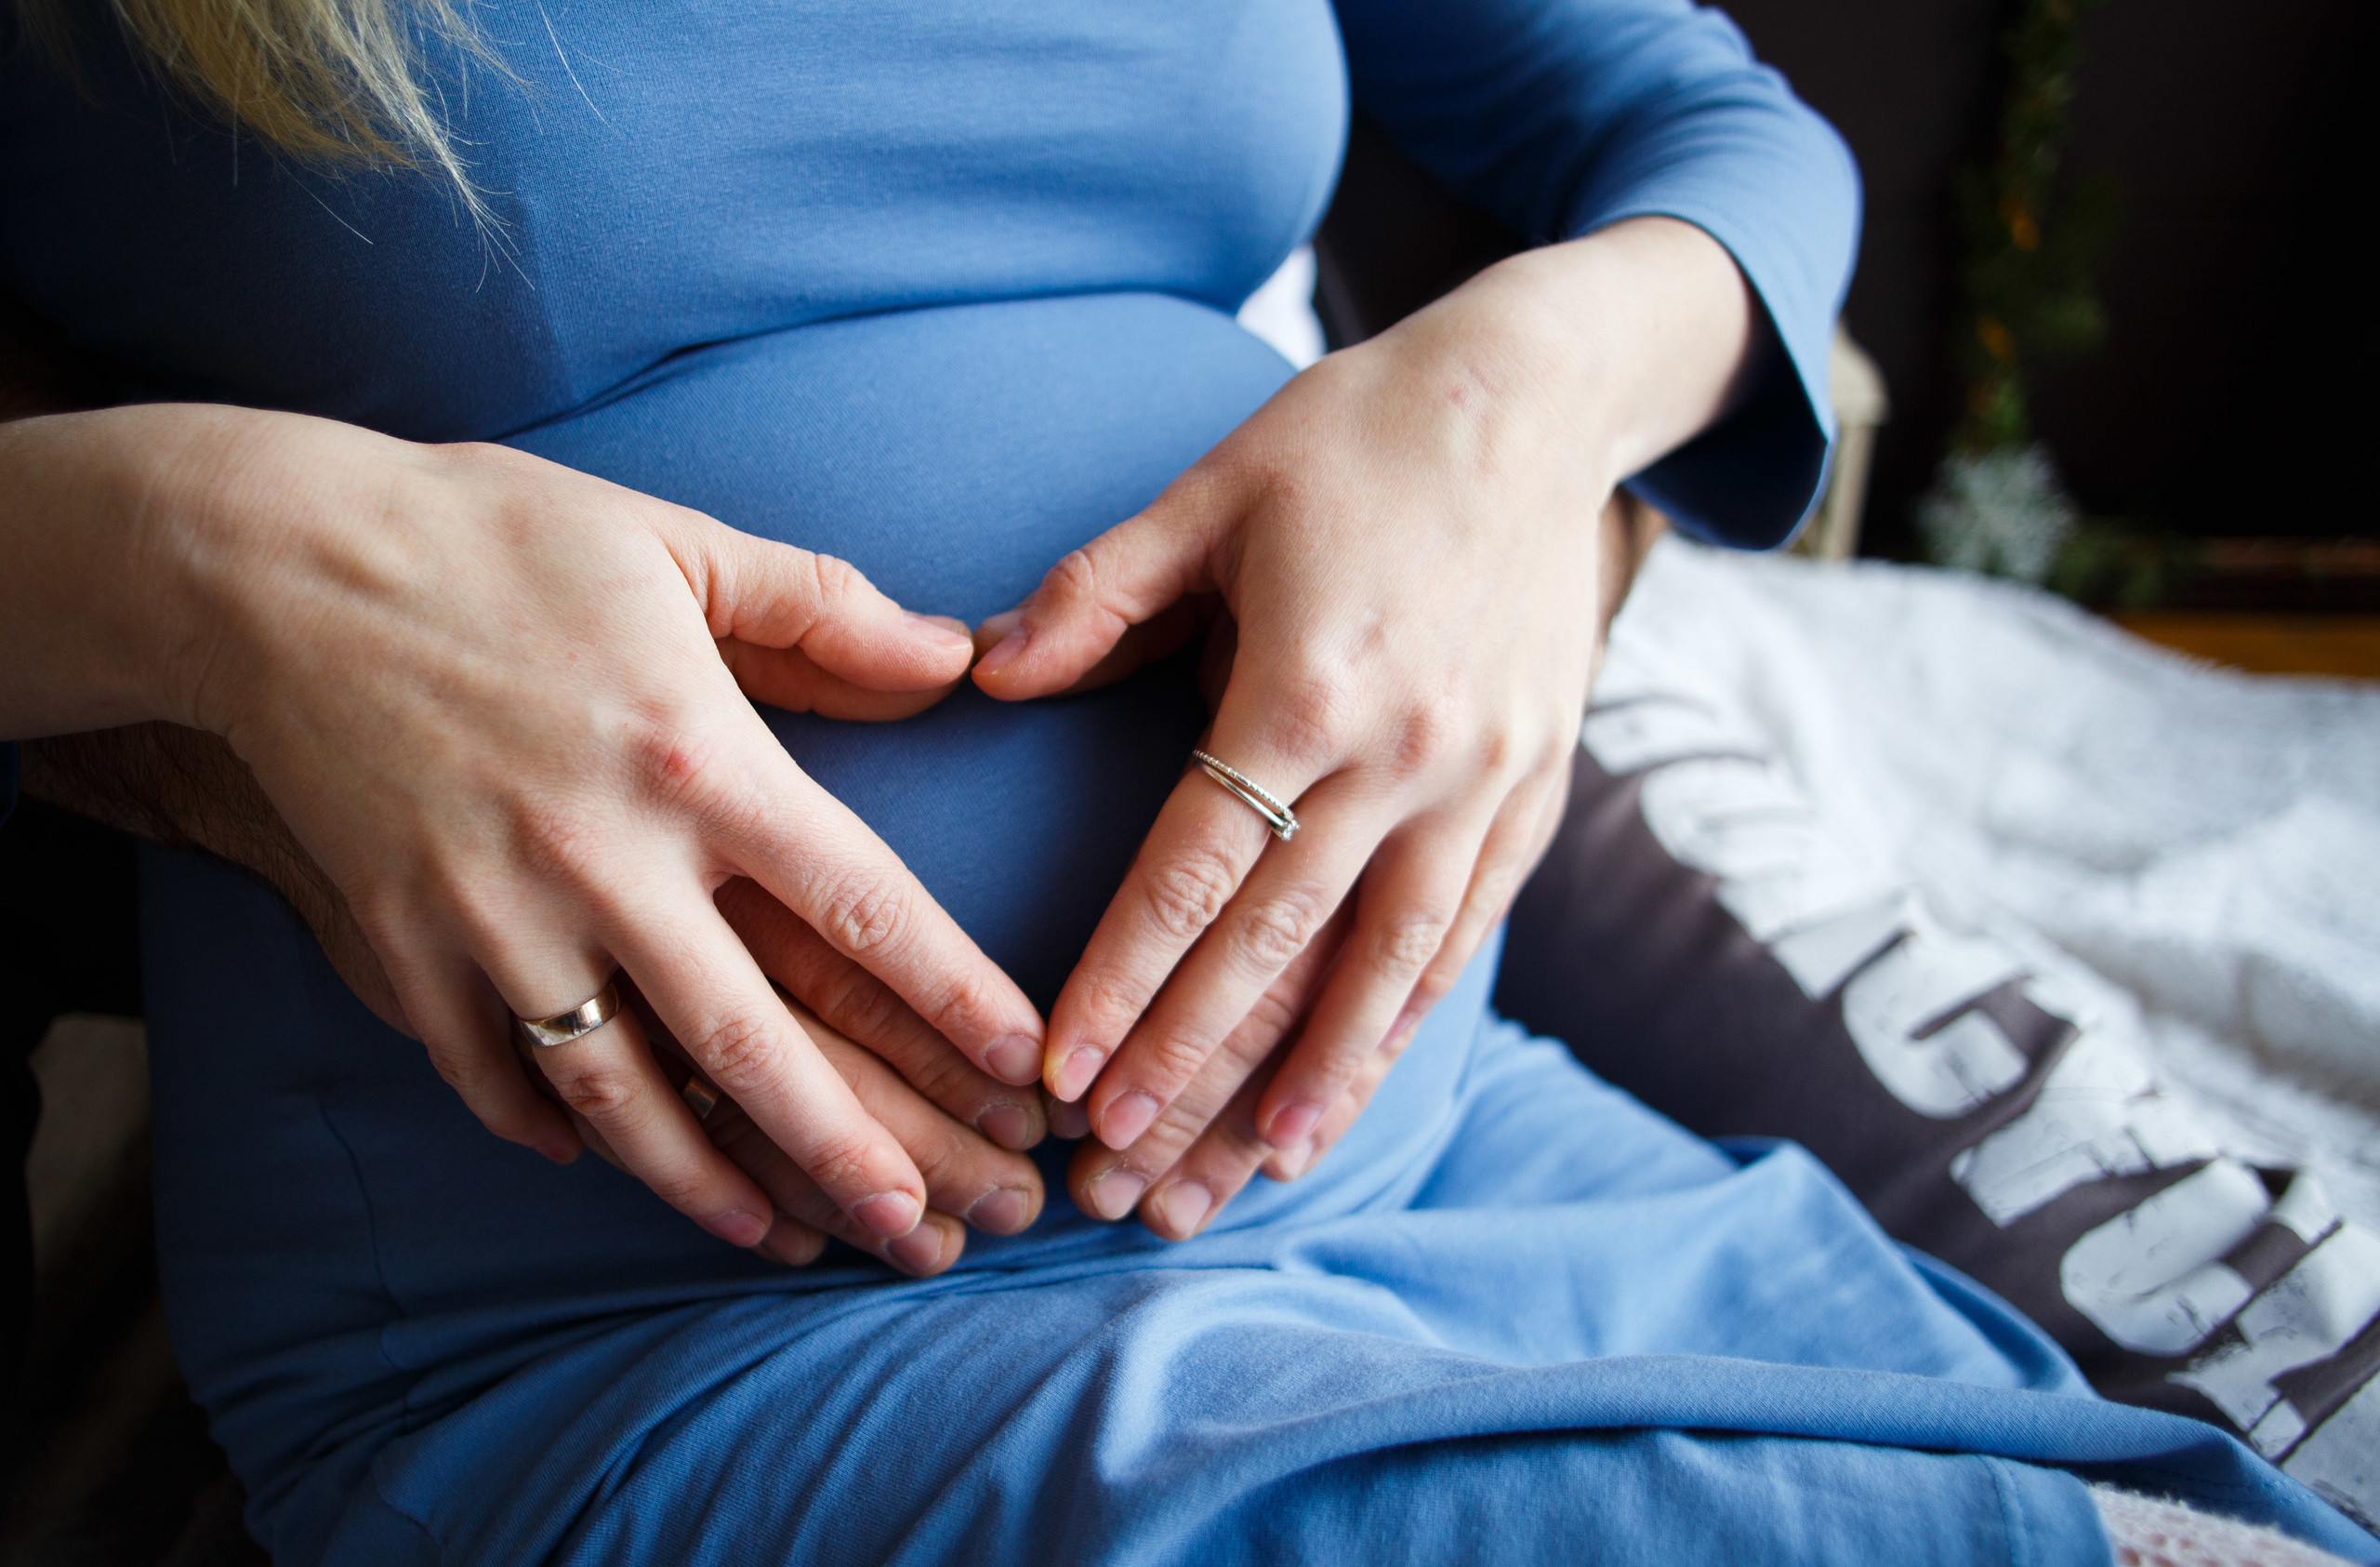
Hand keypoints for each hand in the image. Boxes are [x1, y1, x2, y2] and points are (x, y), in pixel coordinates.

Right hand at [13, 403, 1050, 1258]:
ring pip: (626, 1093)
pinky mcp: (405, 947)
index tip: (1022, 1067)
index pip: (861, 908)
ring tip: (792, 1239)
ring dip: (715, 1181)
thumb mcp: (673, 543)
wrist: (272, 567)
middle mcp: (609, 860)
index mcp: (700, 759)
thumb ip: (823, 608)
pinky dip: (556, 1133)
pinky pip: (494, 1078)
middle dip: (858, 1148)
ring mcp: (499, 918)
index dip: (953, 997)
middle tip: (939, 1228)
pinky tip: (613, 1168)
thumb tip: (954, 658)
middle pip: (758, 1040)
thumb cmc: (489, 539)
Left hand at [975, 218, 1753, 1161]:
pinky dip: (1405, 1021)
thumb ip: (1097, 591)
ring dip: (1310, 1081)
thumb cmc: (1350, 438)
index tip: (1060, 1075)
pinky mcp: (1534, 792)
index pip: (1193, 873)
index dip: (1122, 983)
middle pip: (1278, 946)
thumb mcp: (1211, 489)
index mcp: (1305, 685)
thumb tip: (986, 669)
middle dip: (1191, 1067)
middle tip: (1116, 1167)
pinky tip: (1353, 1088)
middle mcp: (1404, 755)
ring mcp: (1483, 782)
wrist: (1534, 403)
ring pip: (1385, 968)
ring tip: (1242, 1176)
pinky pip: (1464, 934)